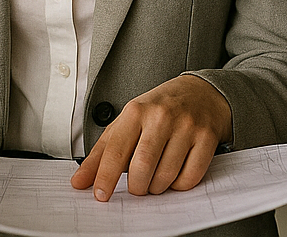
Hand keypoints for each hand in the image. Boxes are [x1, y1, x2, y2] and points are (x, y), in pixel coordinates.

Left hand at [71, 75, 230, 200]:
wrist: (201, 92)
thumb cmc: (160, 109)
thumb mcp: (127, 121)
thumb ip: (102, 152)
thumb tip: (80, 181)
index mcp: (136, 111)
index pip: (116, 150)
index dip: (106, 177)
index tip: (100, 195)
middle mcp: (161, 117)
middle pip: (141, 168)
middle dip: (136, 187)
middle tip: (136, 186)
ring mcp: (186, 127)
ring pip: (165, 177)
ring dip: (156, 187)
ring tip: (155, 178)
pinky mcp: (207, 138)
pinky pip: (189, 178)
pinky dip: (178, 185)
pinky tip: (174, 174)